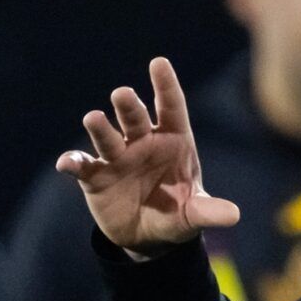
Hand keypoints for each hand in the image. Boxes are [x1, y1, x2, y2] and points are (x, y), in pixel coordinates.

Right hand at [56, 57, 239, 257]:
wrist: (147, 237)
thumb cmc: (176, 214)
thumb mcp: (194, 216)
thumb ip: (209, 212)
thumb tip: (234, 215)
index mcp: (173, 140)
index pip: (171, 108)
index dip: (166, 86)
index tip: (159, 63)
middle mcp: (143, 141)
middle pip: (136, 117)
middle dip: (129, 105)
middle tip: (123, 94)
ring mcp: (118, 157)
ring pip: (108, 137)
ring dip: (100, 128)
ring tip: (93, 118)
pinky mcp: (96, 176)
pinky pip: (83, 166)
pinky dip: (73, 163)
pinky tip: (66, 164)